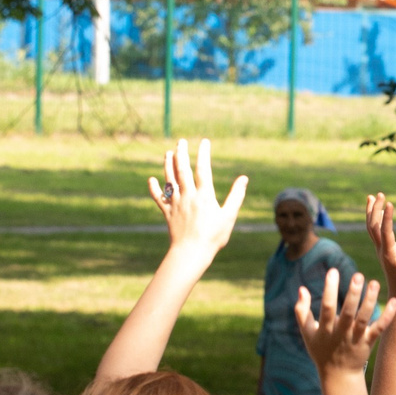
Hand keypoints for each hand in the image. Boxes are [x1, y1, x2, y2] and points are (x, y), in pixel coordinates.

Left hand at [149, 139, 246, 258]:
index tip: (204, 142)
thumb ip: (236, 196)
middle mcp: (188, 196)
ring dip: (168, 165)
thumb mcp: (229, 216)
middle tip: (181, 141)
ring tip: (168, 153)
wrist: (190, 253)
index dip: (203, 154)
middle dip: (181, 154)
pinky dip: (154, 188)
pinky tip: (151, 179)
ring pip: (169, 180)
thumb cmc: (213, 236)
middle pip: (182, 170)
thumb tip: (244, 178)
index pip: (203, 169)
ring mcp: (176, 204)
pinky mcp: (168, 213)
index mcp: (204, 195)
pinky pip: (159, 198)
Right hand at [301, 270, 395, 372]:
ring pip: (364, 319)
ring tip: (374, 283)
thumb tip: (301, 288)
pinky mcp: (368, 343)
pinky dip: (387, 317)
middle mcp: (341, 334)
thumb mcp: (307, 333)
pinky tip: (394, 302)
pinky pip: (379, 329)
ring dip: (370, 301)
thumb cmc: (320, 350)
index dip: (329, 290)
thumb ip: (301, 311)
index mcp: (325, 330)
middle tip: (358, 275)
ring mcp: (356, 339)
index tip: (333, 271)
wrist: (338, 376)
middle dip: (353, 294)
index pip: (327, 308)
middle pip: (348, 313)